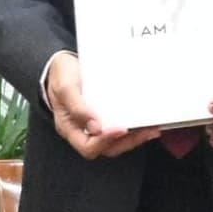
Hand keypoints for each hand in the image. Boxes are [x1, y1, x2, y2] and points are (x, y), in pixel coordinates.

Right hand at [42, 52, 156, 158]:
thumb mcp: (65, 88)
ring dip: (135, 137)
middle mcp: (84, 130)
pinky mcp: (107, 116)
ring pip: (117, 141)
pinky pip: (121, 128)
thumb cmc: (61, 76)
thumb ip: (77, 107)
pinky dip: (135, 127)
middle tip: (145, 131)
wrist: (64, 63)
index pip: (88, 146)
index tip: (120, 129)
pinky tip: (146, 120)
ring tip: (151, 129)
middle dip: (128, 142)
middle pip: (107, 148)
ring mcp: (96, 124)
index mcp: (70, 128)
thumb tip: (95, 127)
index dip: (105, 142)